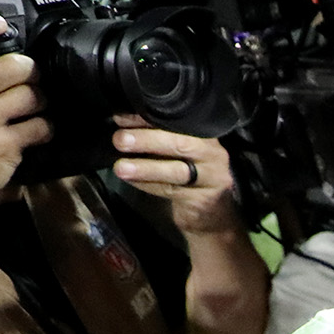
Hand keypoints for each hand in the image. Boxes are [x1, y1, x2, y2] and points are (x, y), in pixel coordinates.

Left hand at [111, 119, 240, 235]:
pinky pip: (172, 191)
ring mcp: (211, 178)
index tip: (121, 119)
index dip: (147, 120)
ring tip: (121, 167)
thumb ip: (158, 136)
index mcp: (205, 135)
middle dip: (148, 140)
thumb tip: (122, 120)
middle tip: (121, 140)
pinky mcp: (203, 199)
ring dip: (145, 168)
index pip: (176, 122)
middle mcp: (212, 154)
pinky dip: (148, 185)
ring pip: (176, 171)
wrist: (212, 213)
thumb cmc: (189, 175)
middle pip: (181, 144)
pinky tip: (131, 181)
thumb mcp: (179, 151)